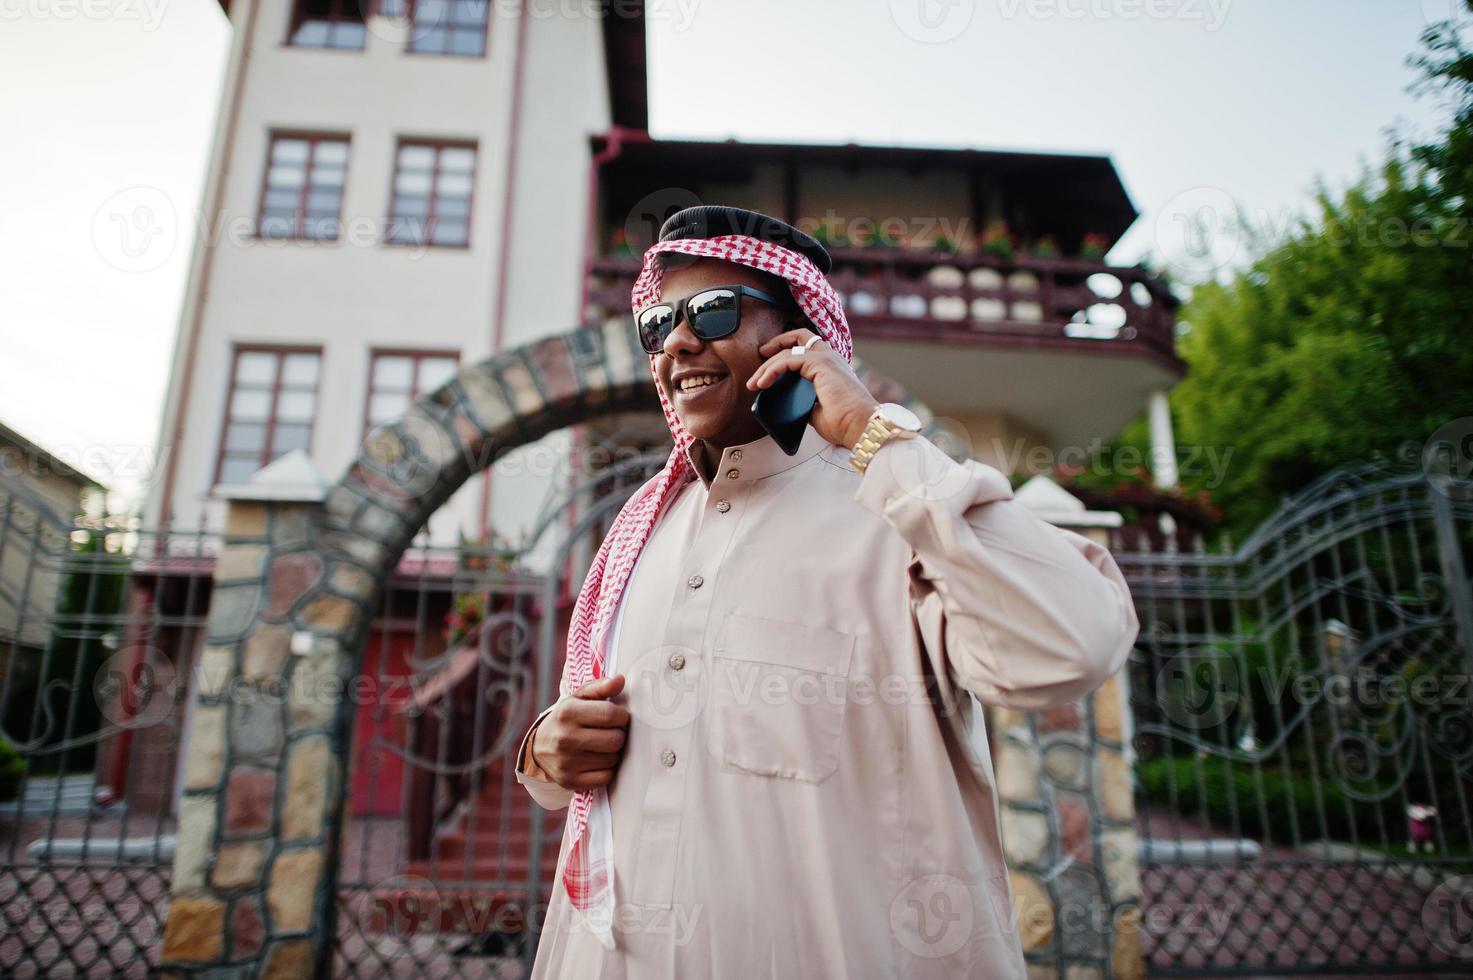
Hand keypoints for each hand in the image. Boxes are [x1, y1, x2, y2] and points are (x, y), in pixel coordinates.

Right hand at [528, 674, 629, 790]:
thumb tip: (620, 680)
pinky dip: (606, 770)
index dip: (621, 716)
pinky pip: (606, 778)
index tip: (617, 717)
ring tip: (601, 746)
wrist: (538, 747)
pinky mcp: (570, 781)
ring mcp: (566, 762)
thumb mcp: (578, 698)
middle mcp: (565, 738)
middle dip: (618, 735)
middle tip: (609, 732)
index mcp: (568, 712)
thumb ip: (600, 687)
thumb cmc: (566, 719)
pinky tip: (597, 760)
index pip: (611, 714)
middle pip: (616, 739)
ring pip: (613, 759)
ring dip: (612, 753)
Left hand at [746, 328, 877, 448]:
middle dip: (776, 343)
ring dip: (768, 365)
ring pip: (789, 349)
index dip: (786, 350)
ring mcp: (826, 358)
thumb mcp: (815, 409)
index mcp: (831, 367)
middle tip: (760, 356)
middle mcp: (830, 357)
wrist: (859, 427)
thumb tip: (783, 401)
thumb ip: (801, 399)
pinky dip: (772, 369)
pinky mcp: (820, 363)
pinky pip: (788, 359)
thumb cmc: (843, 423)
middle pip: (799, 336)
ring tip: (755, 382)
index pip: (807, 347)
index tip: (769, 365)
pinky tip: (763, 382)